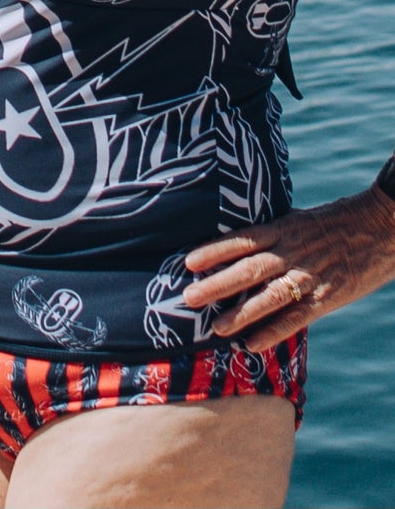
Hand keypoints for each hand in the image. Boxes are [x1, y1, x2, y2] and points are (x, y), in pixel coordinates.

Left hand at [183, 187, 394, 351]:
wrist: (382, 225)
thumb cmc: (335, 222)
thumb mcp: (298, 218)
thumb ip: (272, 232)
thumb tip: (239, 241)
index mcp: (282, 228)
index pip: (241, 240)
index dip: (214, 250)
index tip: (187, 262)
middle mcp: (292, 251)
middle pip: (249, 268)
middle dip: (217, 284)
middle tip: (188, 297)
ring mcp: (310, 275)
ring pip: (270, 296)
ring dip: (241, 313)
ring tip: (215, 328)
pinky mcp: (329, 297)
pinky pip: (298, 317)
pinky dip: (274, 331)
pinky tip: (252, 344)